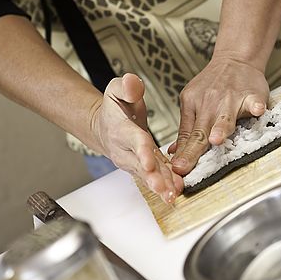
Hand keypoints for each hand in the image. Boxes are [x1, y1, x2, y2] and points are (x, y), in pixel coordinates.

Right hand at [90, 73, 182, 202]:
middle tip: (164, 189)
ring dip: (160, 187)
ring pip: (148, 175)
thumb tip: (134, 83)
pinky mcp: (144, 167)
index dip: (142, 152)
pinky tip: (175, 192)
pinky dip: (164, 185)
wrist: (105, 126)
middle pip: (141, 165)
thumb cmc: (114, 107)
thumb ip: (126, 86)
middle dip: (153, 178)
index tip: (150, 164)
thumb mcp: (116, 89)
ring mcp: (134, 161)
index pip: (134, 141)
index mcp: (121, 129)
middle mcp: (126, 150)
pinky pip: (154, 177)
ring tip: (172, 196)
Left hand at [169, 55, 268, 174]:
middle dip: (193, 150)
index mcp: (193, 105)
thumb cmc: (214, 85)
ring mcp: (230, 97)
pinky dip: (256, 106)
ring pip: (225, 116)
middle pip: (200, 131)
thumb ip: (187, 128)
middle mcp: (209, 102)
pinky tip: (257, 111)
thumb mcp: (193, 102)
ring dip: (220, 128)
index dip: (183, 153)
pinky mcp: (251, 94)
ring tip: (216, 139)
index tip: (177, 170)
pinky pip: (254, 101)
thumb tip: (174, 152)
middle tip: (184, 165)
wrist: (235, 58)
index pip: (187, 134)